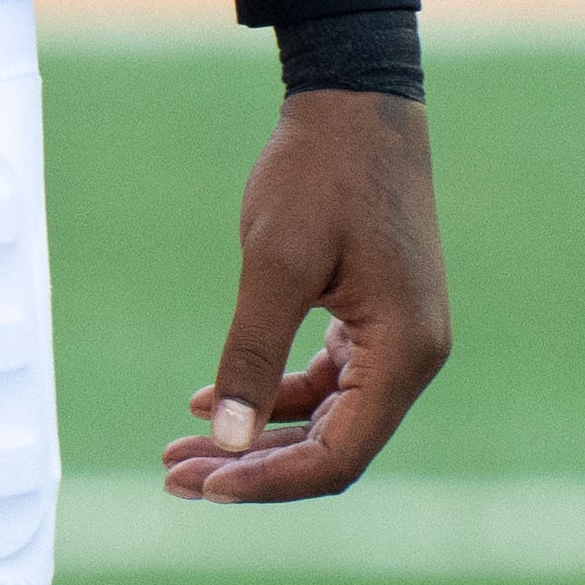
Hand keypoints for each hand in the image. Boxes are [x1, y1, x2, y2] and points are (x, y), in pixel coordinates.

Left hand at [164, 89, 445, 502]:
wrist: (354, 101)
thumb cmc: (321, 171)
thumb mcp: (275, 262)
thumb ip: (251, 355)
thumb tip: (226, 441)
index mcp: (404, 351)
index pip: (338, 456)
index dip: (268, 481)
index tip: (202, 483)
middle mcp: (411, 357)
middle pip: (330, 447)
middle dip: (250, 467)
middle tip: (173, 474)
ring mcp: (396, 340)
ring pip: (323, 421)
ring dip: (254, 438)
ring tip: (181, 447)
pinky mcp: (374, 321)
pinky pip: (324, 384)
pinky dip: (270, 396)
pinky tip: (209, 399)